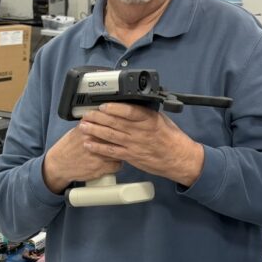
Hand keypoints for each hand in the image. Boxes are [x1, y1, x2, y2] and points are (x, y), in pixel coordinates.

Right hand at [42, 126, 122, 194]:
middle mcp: (93, 139)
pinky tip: (112, 162)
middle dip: (122, 138)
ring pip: (120, 150)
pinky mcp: (100, 167)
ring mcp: (97, 154)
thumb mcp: (77, 131)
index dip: (119, 124)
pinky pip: (117, 165)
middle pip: (117, 136)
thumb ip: (92, 124)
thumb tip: (106, 117)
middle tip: (124, 139)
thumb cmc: (68, 148)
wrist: (59, 165)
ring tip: (118, 151)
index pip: (110, 122)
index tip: (124, 125)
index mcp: (87, 128)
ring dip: (121, 151)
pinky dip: (116, 164)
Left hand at [78, 102, 204, 186]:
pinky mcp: (130, 156)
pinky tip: (89, 143)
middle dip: (97, 118)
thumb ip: (144, 112)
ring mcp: (134, 145)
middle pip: (114, 123)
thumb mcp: (160, 118)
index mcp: (148, 120)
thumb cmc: (171, 138)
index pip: (129, 111)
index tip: (102, 105)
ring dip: (94, 131)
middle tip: (86, 114)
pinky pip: (111, 152)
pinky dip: (99, 147)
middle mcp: (140, 132)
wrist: (178, 158)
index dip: (114, 108)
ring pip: (110, 136)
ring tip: (83, 126)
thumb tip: (130, 103)